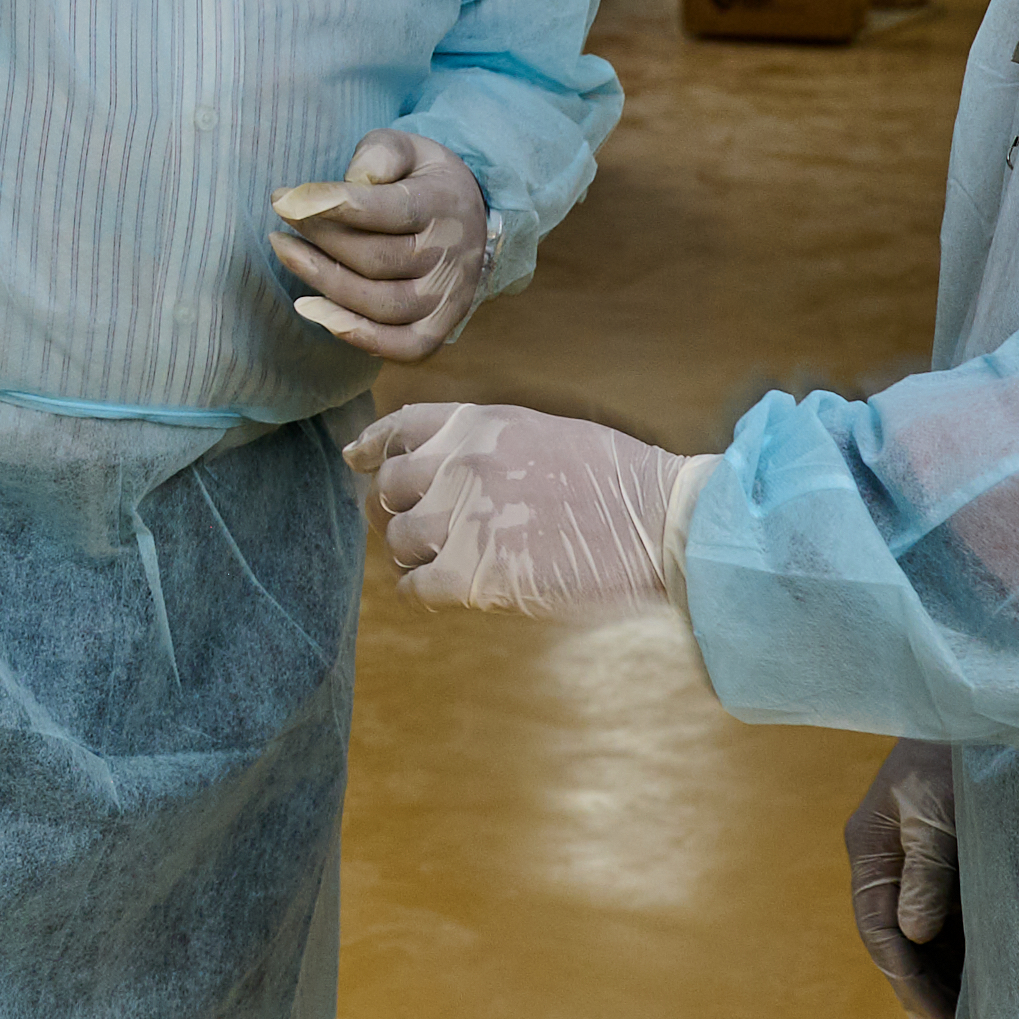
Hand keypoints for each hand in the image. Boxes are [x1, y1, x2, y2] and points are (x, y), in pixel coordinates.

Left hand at [269, 131, 496, 358]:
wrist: (466, 219)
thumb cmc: (419, 180)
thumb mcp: (408, 148)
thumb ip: (382, 153)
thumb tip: (357, 177)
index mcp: (445, 206)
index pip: (390, 210)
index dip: (335, 204)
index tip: (285, 198)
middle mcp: (452, 257)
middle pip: (377, 258)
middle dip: (320, 237)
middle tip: (282, 215)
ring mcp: (448, 298)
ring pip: (381, 304)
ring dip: (323, 281)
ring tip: (284, 251)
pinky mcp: (439, 329)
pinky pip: (402, 346)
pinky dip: (356, 334)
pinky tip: (310, 309)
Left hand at [343, 403, 710, 623]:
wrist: (660, 523)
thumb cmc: (618, 482)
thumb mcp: (545, 434)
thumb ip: (489, 446)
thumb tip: (450, 467)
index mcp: (478, 426)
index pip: (399, 428)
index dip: (373, 446)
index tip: (358, 459)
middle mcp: (457, 465)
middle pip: (389, 488)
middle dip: (397, 509)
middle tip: (416, 529)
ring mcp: (461, 519)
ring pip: (398, 539)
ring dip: (412, 553)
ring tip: (439, 562)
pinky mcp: (472, 576)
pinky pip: (414, 586)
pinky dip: (419, 591)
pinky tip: (439, 593)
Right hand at [843, 739, 962, 1018]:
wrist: (989, 712)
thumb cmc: (958, 756)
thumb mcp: (939, 811)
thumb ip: (929, 870)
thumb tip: (914, 934)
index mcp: (872, 848)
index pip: (880, 928)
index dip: (906, 980)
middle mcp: (891, 863)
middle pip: (900, 941)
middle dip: (923, 991)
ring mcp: (922, 865)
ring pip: (928, 937)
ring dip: (946, 978)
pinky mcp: (956, 864)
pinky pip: (955, 920)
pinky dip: (967, 953)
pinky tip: (990, 982)